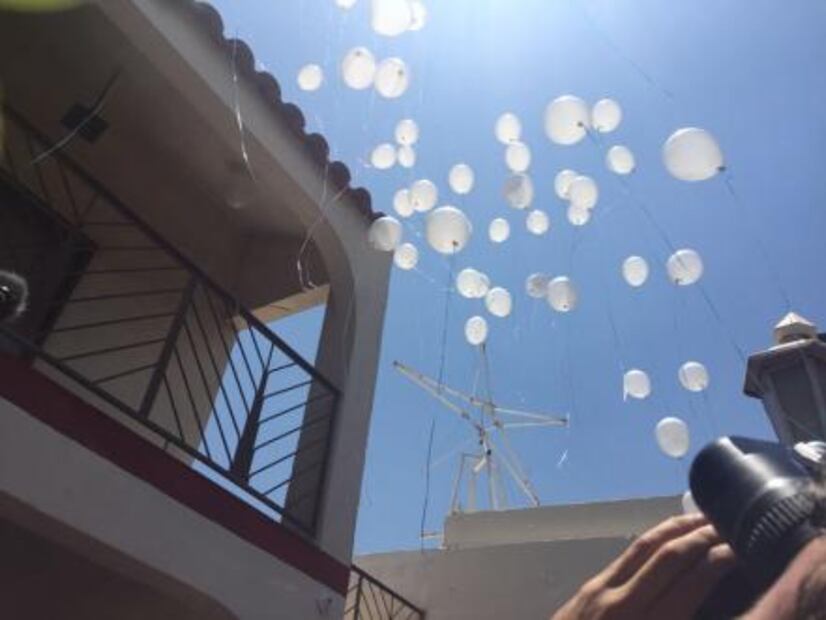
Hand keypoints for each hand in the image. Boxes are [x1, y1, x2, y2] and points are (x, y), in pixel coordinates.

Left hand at [551, 514, 736, 619]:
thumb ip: (677, 619)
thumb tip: (708, 603)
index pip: (690, 584)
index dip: (719, 562)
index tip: (744, 550)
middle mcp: (623, 604)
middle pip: (669, 557)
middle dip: (702, 537)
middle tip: (733, 526)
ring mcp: (602, 590)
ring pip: (645, 547)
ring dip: (677, 528)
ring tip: (706, 518)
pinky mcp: (589, 586)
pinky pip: (627, 554)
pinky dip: (653, 539)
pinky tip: (668, 536)